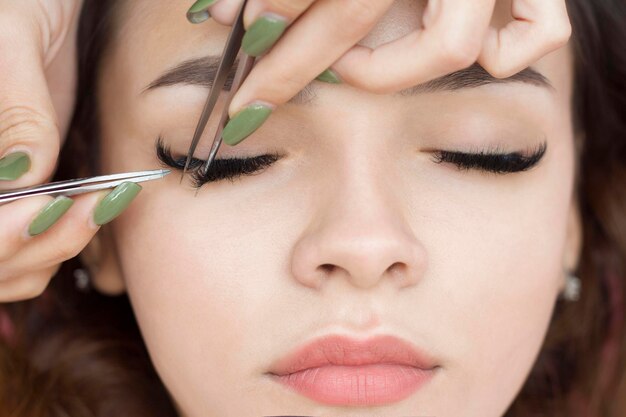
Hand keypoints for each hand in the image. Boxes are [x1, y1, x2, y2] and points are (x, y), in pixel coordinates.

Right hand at [0, 0, 98, 302]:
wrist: (37, 9)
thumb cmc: (17, 6)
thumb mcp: (9, 40)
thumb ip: (16, 109)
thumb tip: (27, 175)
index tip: (45, 202)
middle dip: (28, 243)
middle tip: (84, 209)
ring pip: (3, 264)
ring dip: (50, 250)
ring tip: (95, 207)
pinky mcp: (17, 195)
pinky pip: (25, 252)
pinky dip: (56, 247)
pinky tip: (87, 215)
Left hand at [186, 0, 570, 145]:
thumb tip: (221, 8)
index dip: (263, 9)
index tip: (225, 35)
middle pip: (353, 14)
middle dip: (290, 66)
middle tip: (249, 102)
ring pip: (450, 44)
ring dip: (389, 70)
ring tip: (350, 70)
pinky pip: (539, 34)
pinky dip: (510, 54)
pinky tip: (474, 56)